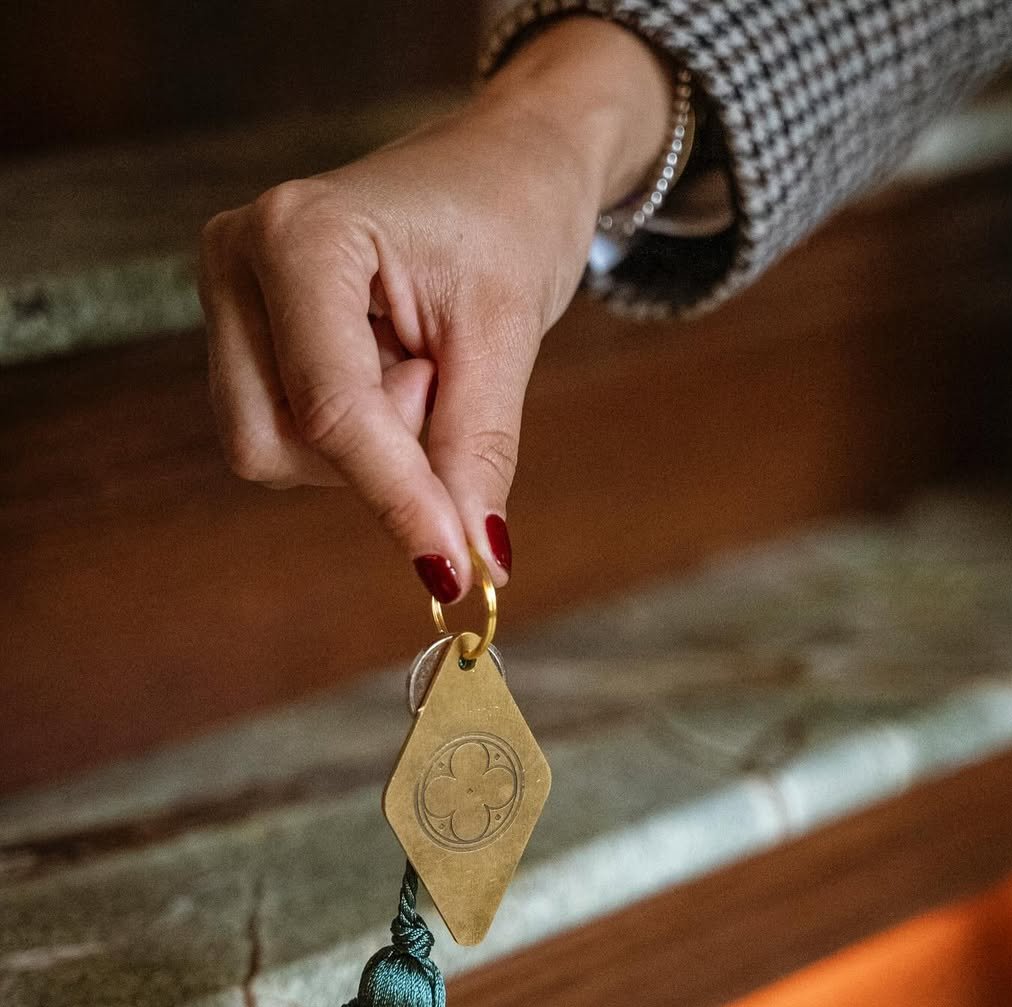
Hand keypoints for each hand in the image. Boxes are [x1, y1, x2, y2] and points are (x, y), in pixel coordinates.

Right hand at [198, 18, 669, 600]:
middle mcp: (239, 260)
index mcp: (300, 236)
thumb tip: (472, 563)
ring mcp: (231, 296)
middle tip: (441, 382)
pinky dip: (354, 430)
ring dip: (367, 442)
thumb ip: (477, 450)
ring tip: (420, 362)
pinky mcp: (246, 329)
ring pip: (274, 449)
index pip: (331, 408)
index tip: (454, 569)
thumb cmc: (512, 217)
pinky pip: (285, 432)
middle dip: (373, 454)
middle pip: (277, 442)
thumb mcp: (507, 331)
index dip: (395, 497)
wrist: (505, 163)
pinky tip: (391, 368)